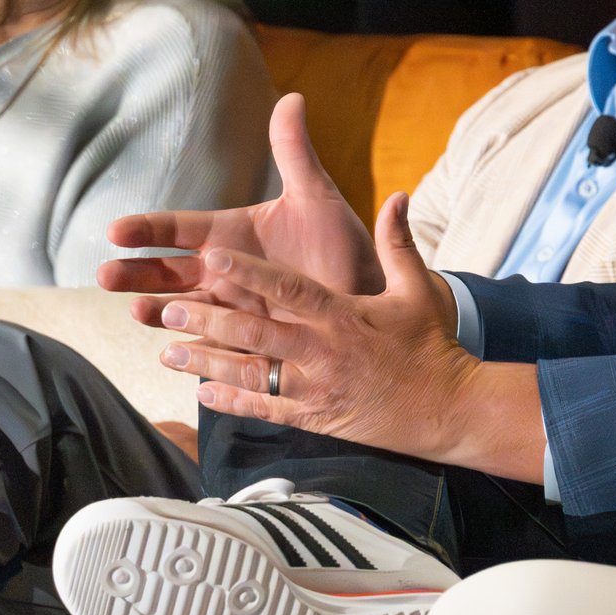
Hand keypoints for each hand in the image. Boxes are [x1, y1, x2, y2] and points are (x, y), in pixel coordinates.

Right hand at [100, 94, 378, 322]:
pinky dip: (193, 349)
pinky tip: (173, 353)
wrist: (368, 292)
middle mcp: (223, 271)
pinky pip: (212, 347)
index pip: (178, 228)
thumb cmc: (340, 244)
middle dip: (136, 273)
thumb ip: (294, 153)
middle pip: (168, 272)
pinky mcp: (246, 342)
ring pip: (182, 311)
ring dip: (158, 312)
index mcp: (230, 235)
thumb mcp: (317, 197)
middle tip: (106, 275)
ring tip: (137, 312)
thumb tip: (291, 98)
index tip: (116, 229)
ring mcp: (231, 308)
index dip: (147, 228)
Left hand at [151, 193, 544, 481]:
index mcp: (343, 315)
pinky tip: (202, 392)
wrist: (448, 409)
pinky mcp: (315, 417)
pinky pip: (265, 409)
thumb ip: (397, 244)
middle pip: (255, 333)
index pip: (287, 288)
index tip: (211, 255)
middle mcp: (322, 352)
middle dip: (208, 321)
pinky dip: (232, 401)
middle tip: (168, 308)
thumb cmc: (432, 346)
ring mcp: (315, 388)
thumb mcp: (418, 290)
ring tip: (167, 352)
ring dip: (206, 362)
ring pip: (250, 374)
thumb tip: (397, 196)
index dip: (248, 272)